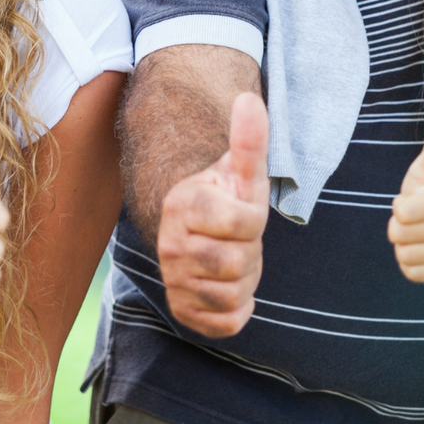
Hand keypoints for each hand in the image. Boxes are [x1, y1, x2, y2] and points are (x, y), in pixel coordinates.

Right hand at [157, 92, 268, 337]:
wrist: (199, 229)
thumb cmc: (227, 197)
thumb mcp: (242, 169)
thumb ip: (249, 139)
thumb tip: (250, 98)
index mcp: (184, 203)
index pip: (244, 225)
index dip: (255, 222)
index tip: (241, 210)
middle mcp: (169, 242)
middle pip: (234, 264)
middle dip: (250, 254)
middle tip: (239, 240)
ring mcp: (172, 277)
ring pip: (231, 295)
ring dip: (246, 282)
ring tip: (233, 259)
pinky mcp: (181, 307)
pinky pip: (225, 324)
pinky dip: (238, 310)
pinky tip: (230, 288)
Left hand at [388, 121, 423, 282]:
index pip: (401, 213)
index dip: (400, 206)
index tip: (413, 200)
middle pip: (399, 235)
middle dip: (398, 225)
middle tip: (413, 218)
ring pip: (404, 255)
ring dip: (403, 244)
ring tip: (417, 232)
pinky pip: (412, 272)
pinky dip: (410, 261)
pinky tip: (421, 248)